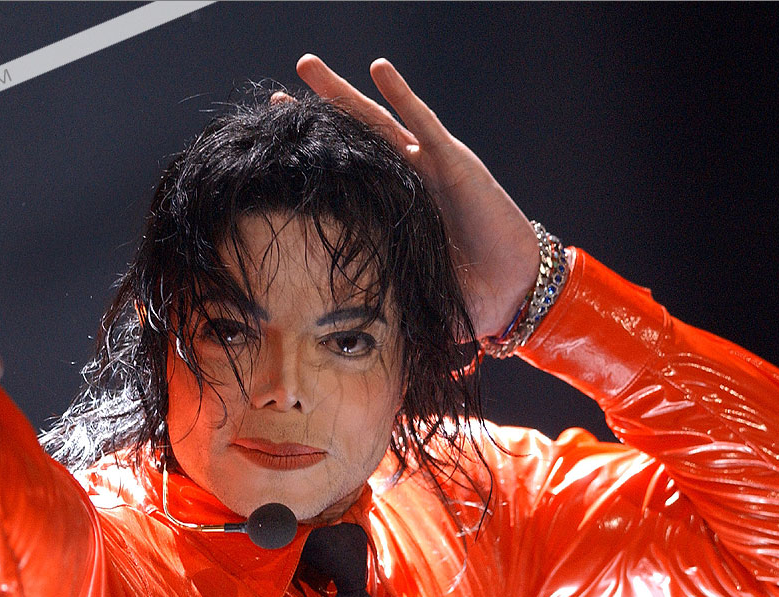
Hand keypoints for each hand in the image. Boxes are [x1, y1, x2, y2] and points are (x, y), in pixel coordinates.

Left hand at [291, 54, 541, 339]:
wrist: (509, 293)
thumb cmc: (461, 299)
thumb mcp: (403, 300)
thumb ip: (373, 312)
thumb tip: (335, 349)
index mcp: (389, 212)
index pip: (340, 179)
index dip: (308, 163)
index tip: (269, 149)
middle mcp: (403, 182)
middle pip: (350, 141)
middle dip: (314, 116)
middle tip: (274, 96)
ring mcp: (426, 167)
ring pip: (376, 120)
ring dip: (343, 93)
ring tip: (306, 66)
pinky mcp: (453, 161)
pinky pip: (422, 121)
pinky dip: (401, 94)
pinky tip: (378, 69)